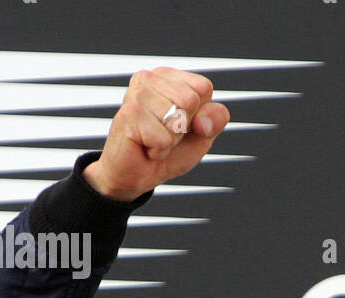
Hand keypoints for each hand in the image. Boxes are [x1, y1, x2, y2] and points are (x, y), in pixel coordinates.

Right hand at [82, 67, 230, 201]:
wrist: (136, 174)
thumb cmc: (168, 151)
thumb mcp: (202, 135)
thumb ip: (215, 120)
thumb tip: (204, 119)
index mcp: (169, 77)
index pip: (203, 87)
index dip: (200, 114)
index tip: (181, 124)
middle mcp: (149, 78)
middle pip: (191, 100)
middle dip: (184, 127)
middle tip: (164, 133)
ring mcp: (137, 94)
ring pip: (178, 120)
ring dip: (170, 140)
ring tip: (153, 139)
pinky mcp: (129, 114)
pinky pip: (164, 139)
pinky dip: (159, 151)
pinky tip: (145, 147)